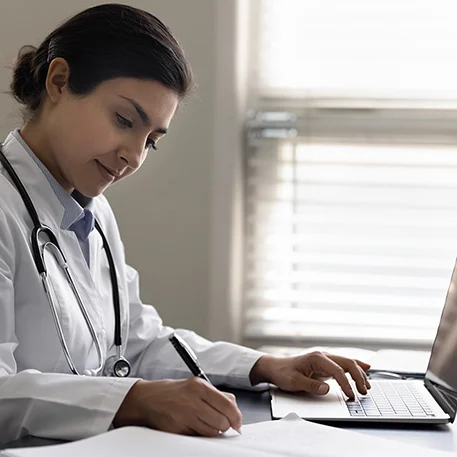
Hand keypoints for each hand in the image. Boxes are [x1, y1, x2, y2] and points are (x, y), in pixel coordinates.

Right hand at [113, 378, 241, 435]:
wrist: (147, 399)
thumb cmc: (173, 392)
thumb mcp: (196, 385)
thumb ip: (216, 394)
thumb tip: (234, 408)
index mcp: (200, 386)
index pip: (228, 405)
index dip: (236, 417)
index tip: (237, 422)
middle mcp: (193, 400)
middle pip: (222, 421)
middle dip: (224, 425)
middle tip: (219, 423)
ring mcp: (184, 415)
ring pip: (212, 432)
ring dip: (213, 431)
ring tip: (204, 423)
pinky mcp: (177, 429)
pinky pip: (198, 437)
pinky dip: (200, 435)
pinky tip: (194, 426)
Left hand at [250, 352, 370, 398]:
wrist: (276, 367)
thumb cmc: (284, 373)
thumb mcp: (294, 381)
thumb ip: (311, 385)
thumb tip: (327, 388)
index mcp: (316, 358)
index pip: (337, 370)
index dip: (346, 383)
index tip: (351, 395)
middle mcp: (323, 356)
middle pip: (347, 363)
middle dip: (358, 377)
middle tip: (364, 392)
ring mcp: (325, 359)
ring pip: (348, 363)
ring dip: (359, 373)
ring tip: (367, 387)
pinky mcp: (326, 365)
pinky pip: (344, 365)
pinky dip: (355, 368)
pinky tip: (365, 369)